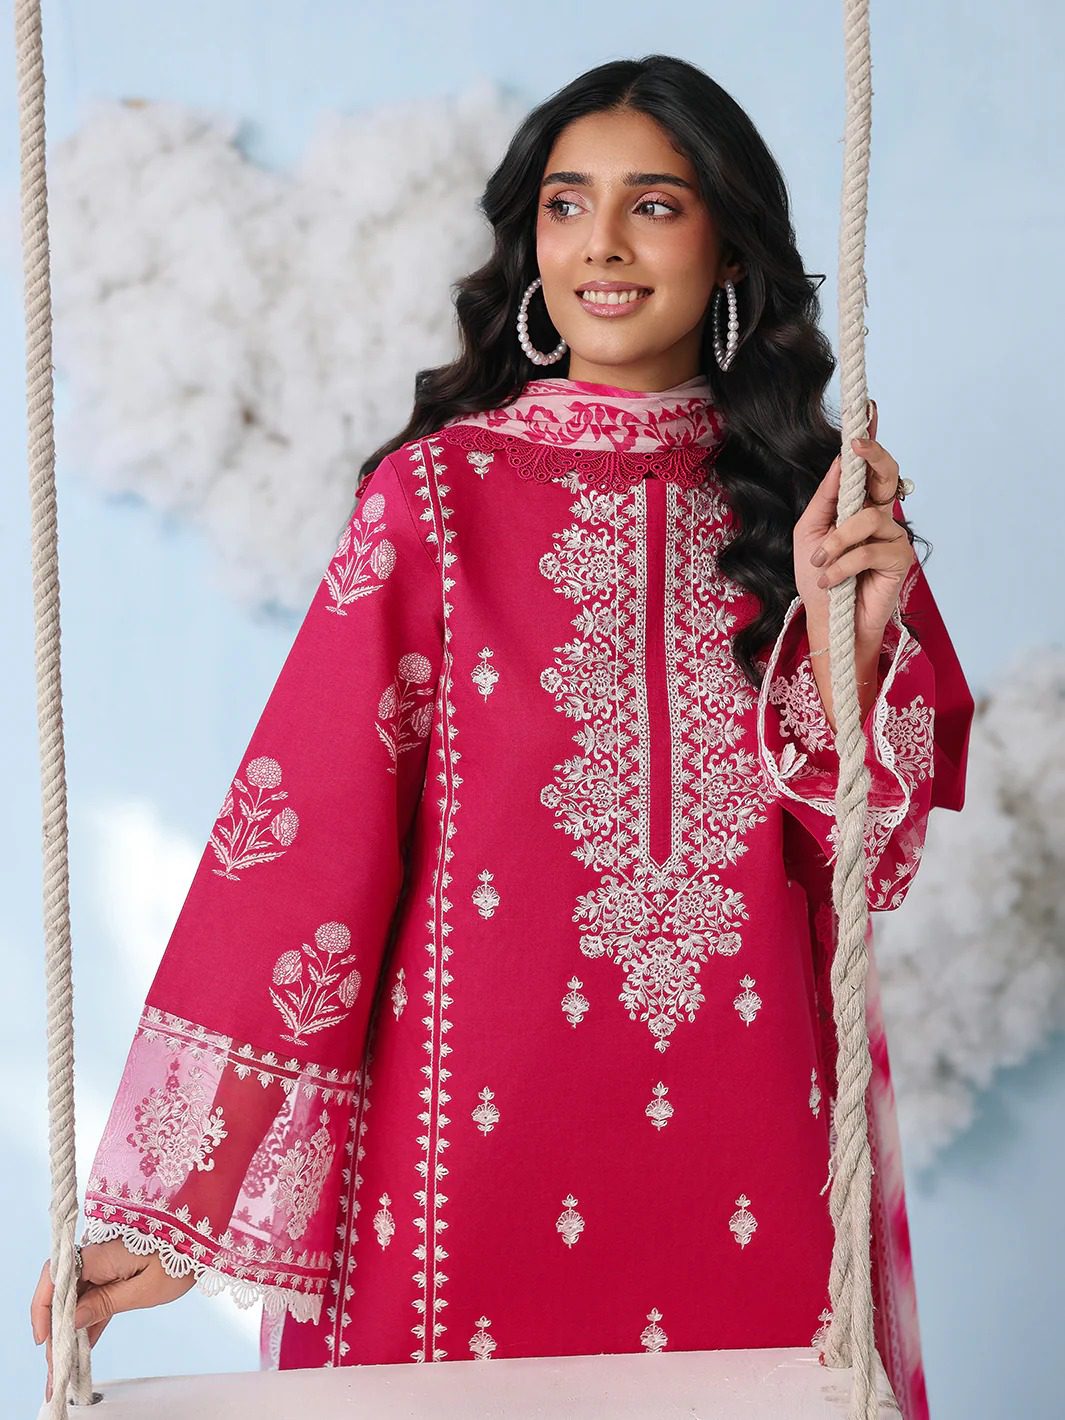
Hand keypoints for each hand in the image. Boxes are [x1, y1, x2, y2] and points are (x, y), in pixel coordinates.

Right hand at [31, 1239, 197, 1402]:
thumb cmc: (180, 1259)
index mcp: (99, 1254)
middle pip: (62, 1294)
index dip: (42, 1310)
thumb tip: (72, 1320)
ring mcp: (104, 1265)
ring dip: (70, 1332)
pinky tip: (83, 1349)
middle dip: (55, 1331)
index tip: (42, 1340)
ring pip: (76, 1300)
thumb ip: (106, 1303)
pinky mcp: (114, 1273)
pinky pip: (94, 1299)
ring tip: (65, 1367)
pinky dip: (89, 1323)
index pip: (55, 1279)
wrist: (202, 1241)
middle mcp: (96, 1256)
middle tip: (55, 1368)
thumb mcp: (144, 1289)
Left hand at [793, 401, 914, 643]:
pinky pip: (869, 549)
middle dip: (874, 456)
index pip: (867, 467)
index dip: (869, 439)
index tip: (867, 408)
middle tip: (857, 447)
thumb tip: (840, 461)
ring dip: (837, 541)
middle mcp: (880, 515)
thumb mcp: (810, 532)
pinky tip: (831, 580)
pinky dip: (843, 564)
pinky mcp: (900, 559)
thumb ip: (826, 497)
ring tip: (821, 563)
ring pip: (868, 518)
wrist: (827, 620)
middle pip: (888, 474)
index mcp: (857, 505)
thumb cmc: (818, 578)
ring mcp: (892, 535)